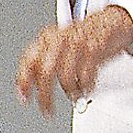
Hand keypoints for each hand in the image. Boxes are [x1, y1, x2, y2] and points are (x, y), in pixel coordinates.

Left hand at [15, 5, 132, 115]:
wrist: (108, 22)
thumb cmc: (81, 38)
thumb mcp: (58, 46)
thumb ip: (43, 63)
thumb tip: (27, 88)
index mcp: (46, 39)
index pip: (29, 60)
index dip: (24, 81)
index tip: (24, 98)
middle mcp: (59, 39)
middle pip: (46, 72)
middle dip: (45, 95)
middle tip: (48, 110)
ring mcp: (77, 42)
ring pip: (66, 75)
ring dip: (69, 91)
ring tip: (73, 96)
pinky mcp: (95, 47)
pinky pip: (86, 73)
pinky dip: (85, 86)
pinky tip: (86, 88)